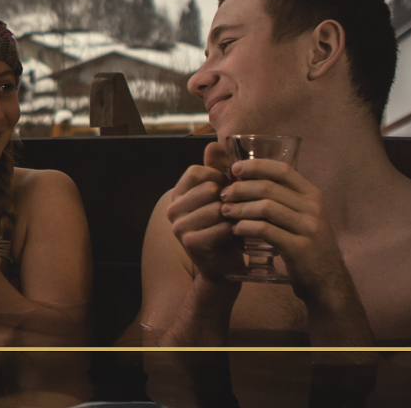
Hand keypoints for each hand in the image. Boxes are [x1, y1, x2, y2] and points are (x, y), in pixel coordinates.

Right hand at [165, 142, 243, 282]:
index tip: (229, 190)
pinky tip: (236, 236)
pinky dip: (234, 231)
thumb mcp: (222, 196)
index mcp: (178, 194)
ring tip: (238, 223)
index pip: (196, 171)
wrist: (224, 265)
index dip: (218, 177)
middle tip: (237, 210)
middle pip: (208, 188)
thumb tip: (213, 145)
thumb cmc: (225, 226)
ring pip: (216, 208)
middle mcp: (172, 209)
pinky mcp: (190, 243)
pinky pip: (220, 227)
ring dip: (234, 215)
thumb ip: (218, 170)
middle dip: (229, 198)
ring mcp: (178, 227)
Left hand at [220, 159, 349, 303]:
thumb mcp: (302, 217)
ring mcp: (308, 227)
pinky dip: (246, 227)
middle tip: (224, 195)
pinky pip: (265, 230)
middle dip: (241, 188)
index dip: (257, 166)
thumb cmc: (306, 245)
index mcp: (312, 195)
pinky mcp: (299, 247)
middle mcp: (313, 208)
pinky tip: (236, 229)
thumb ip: (282, 199)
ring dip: (240, 208)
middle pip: (269, 187)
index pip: (283, 170)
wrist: (327, 280)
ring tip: (226, 212)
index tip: (235, 168)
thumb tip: (248, 179)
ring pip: (266, 207)